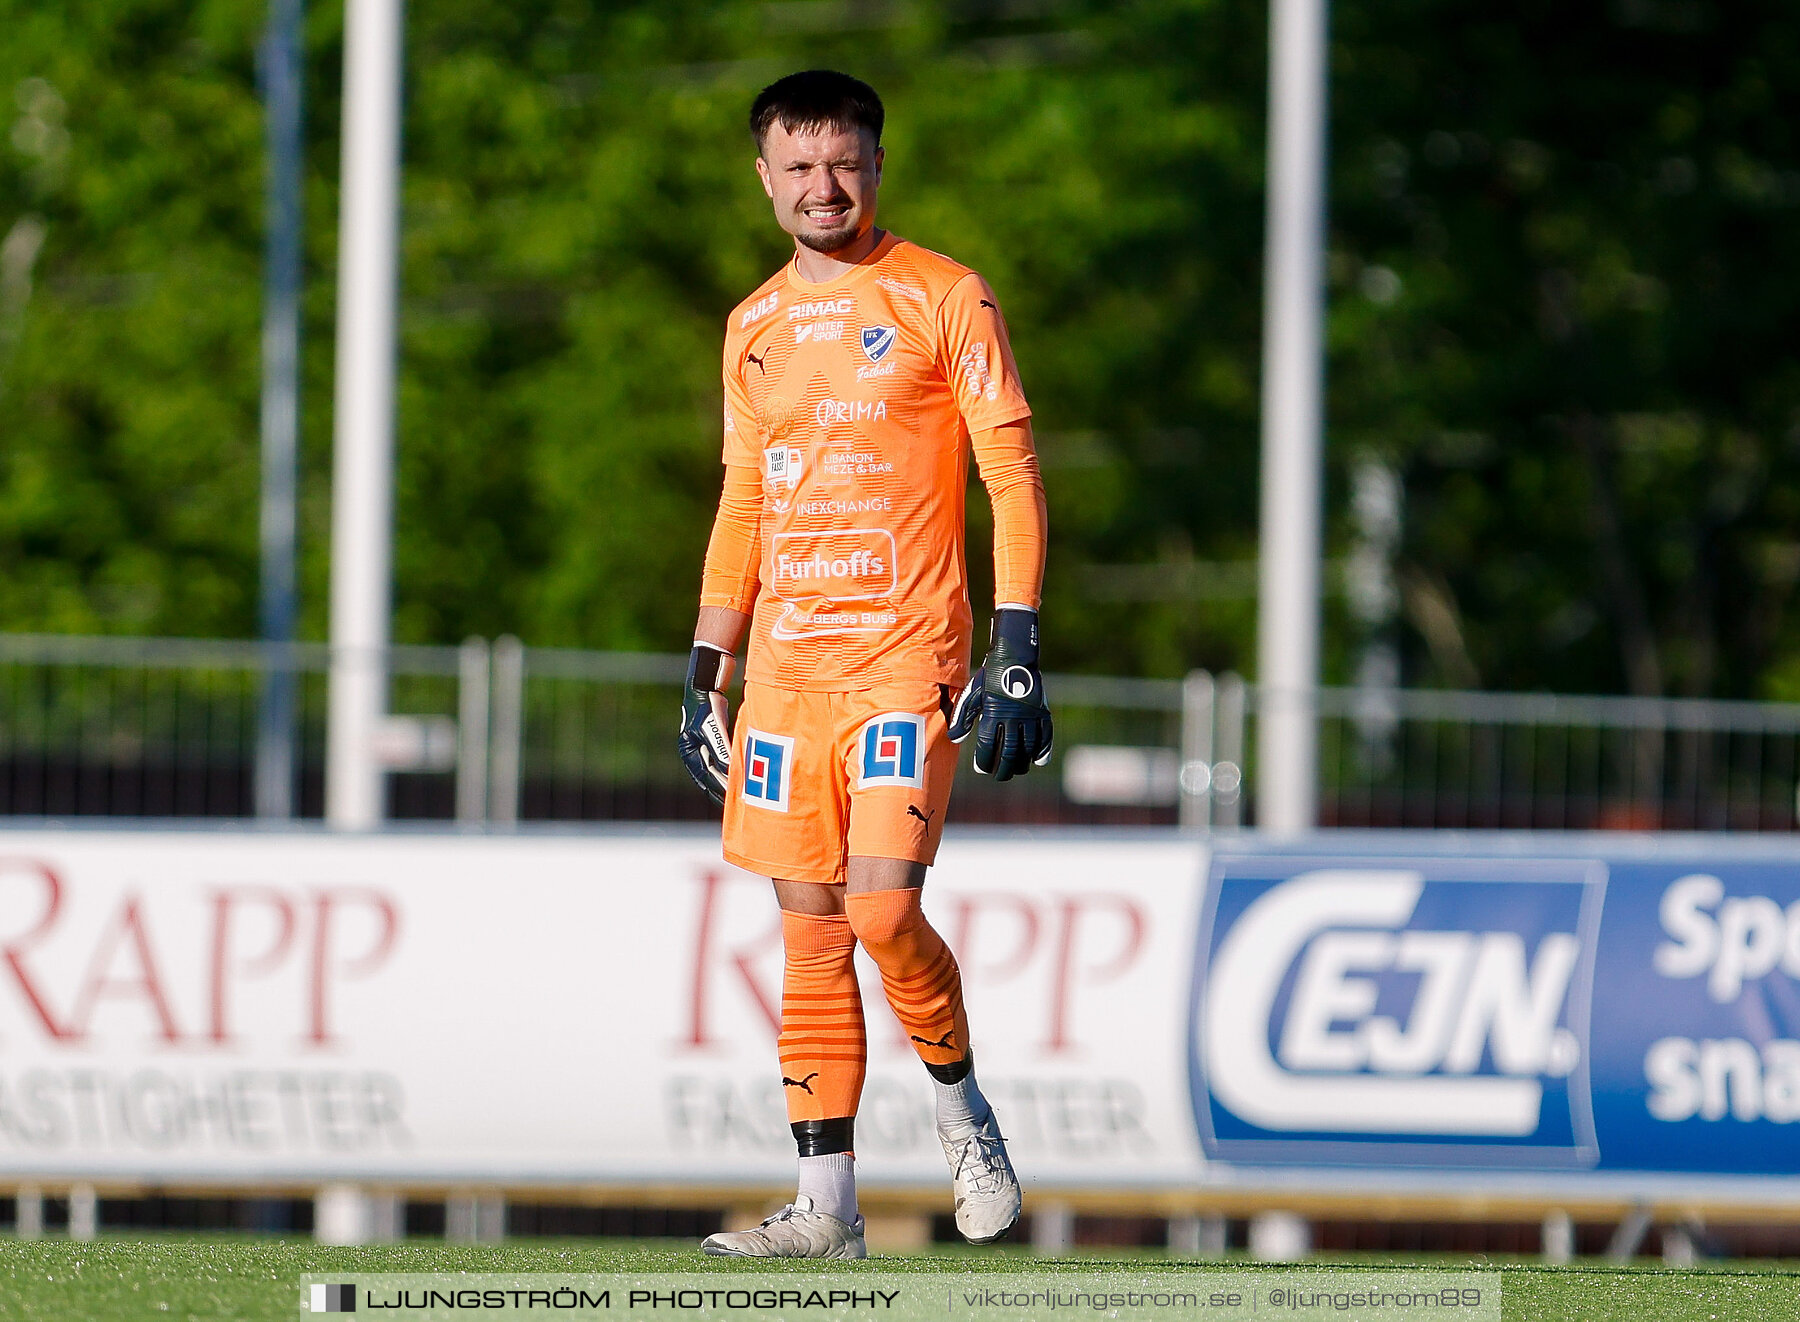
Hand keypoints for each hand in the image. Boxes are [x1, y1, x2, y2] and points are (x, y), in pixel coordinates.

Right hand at [678, 643, 734, 804]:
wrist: (706, 685)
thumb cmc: (708, 707)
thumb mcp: (714, 730)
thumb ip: (721, 751)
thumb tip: (730, 773)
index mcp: (689, 753)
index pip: (705, 777)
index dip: (719, 789)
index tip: (732, 800)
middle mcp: (693, 753)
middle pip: (708, 778)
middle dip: (721, 791)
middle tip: (736, 805)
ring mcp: (701, 748)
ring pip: (715, 771)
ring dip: (725, 782)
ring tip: (739, 796)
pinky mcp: (711, 741)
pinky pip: (720, 761)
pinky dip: (728, 770)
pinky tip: (739, 776)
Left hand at [948, 607, 1053, 781]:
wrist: (1014, 657)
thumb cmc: (989, 677)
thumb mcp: (972, 695)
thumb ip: (963, 718)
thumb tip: (955, 740)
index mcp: (992, 714)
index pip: (987, 746)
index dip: (984, 761)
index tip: (982, 768)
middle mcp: (1012, 717)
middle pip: (1008, 752)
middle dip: (1002, 769)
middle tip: (999, 776)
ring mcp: (1029, 716)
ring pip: (1027, 748)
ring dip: (1021, 763)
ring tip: (1016, 770)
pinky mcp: (1042, 712)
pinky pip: (1045, 737)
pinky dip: (1043, 751)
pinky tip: (1038, 762)